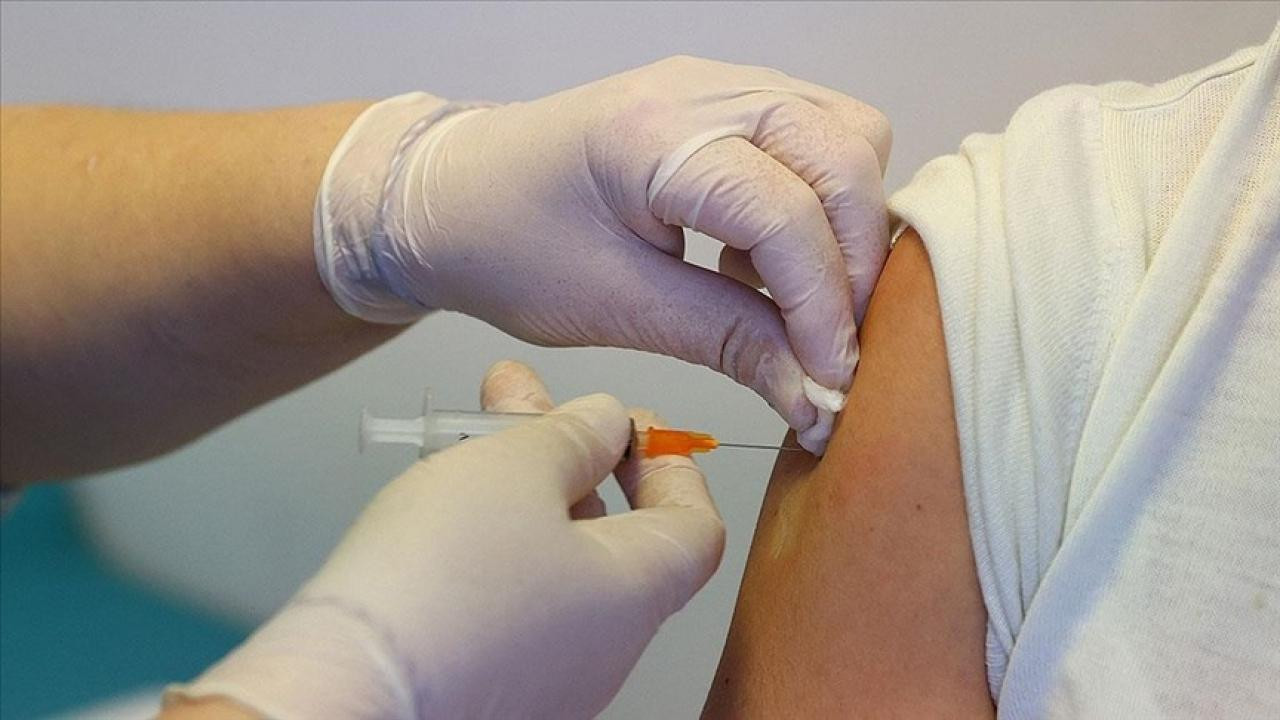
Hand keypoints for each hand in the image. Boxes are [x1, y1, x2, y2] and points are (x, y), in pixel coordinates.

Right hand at [167, 361, 724, 718]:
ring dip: (519, 485)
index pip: (694, 526)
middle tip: (520, 398)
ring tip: (466, 431)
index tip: (631, 423)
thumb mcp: (518, 468)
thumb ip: (573, 434)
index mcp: (635, 593)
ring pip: (551, 558)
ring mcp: (543, 671)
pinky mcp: (483, 681)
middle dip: (566, 452)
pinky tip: (441, 498)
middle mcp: (602, 645)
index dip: (670, 465)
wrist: (344, 690)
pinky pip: (505, 596)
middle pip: (611, 532)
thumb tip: (604, 423)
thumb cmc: (440, 583)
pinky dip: (487, 537)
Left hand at [316, 56, 890, 452]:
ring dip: (843, 223)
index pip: (786, 214)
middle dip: (856, 259)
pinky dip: (817, 202)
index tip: (832, 380)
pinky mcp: (724, 102)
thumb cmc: (505, 244)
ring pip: (846, 138)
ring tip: (784, 293)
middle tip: (831, 344)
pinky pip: (815, 137)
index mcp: (655, 135)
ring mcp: (718, 85)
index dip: (824, 307)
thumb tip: (815, 394)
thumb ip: (729, 342)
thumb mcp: (616, 307)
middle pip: (845, 155)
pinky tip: (759, 258)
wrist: (448, 197)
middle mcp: (703, 88)